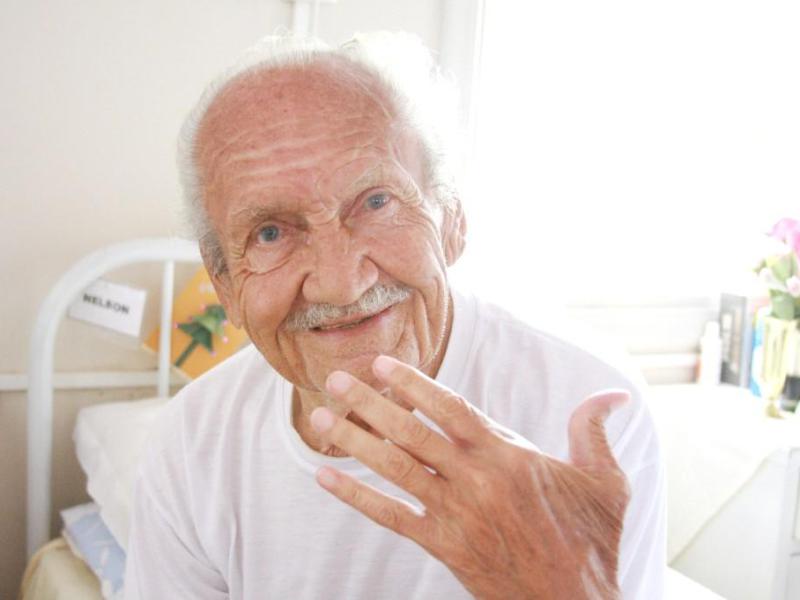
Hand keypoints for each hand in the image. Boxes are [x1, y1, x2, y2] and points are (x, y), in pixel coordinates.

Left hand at [310, 355, 630, 599]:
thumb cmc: (593, 542)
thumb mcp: (606, 482)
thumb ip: (595, 432)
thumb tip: (614, 393)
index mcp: (510, 455)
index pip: (451, 408)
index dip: (414, 383)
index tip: (383, 365)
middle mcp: (476, 479)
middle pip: (412, 431)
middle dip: (370, 403)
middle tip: (336, 379)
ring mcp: (456, 513)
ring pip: (395, 468)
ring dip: (354, 441)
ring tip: (320, 418)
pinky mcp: (444, 546)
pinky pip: (392, 516)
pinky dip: (357, 496)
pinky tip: (325, 478)